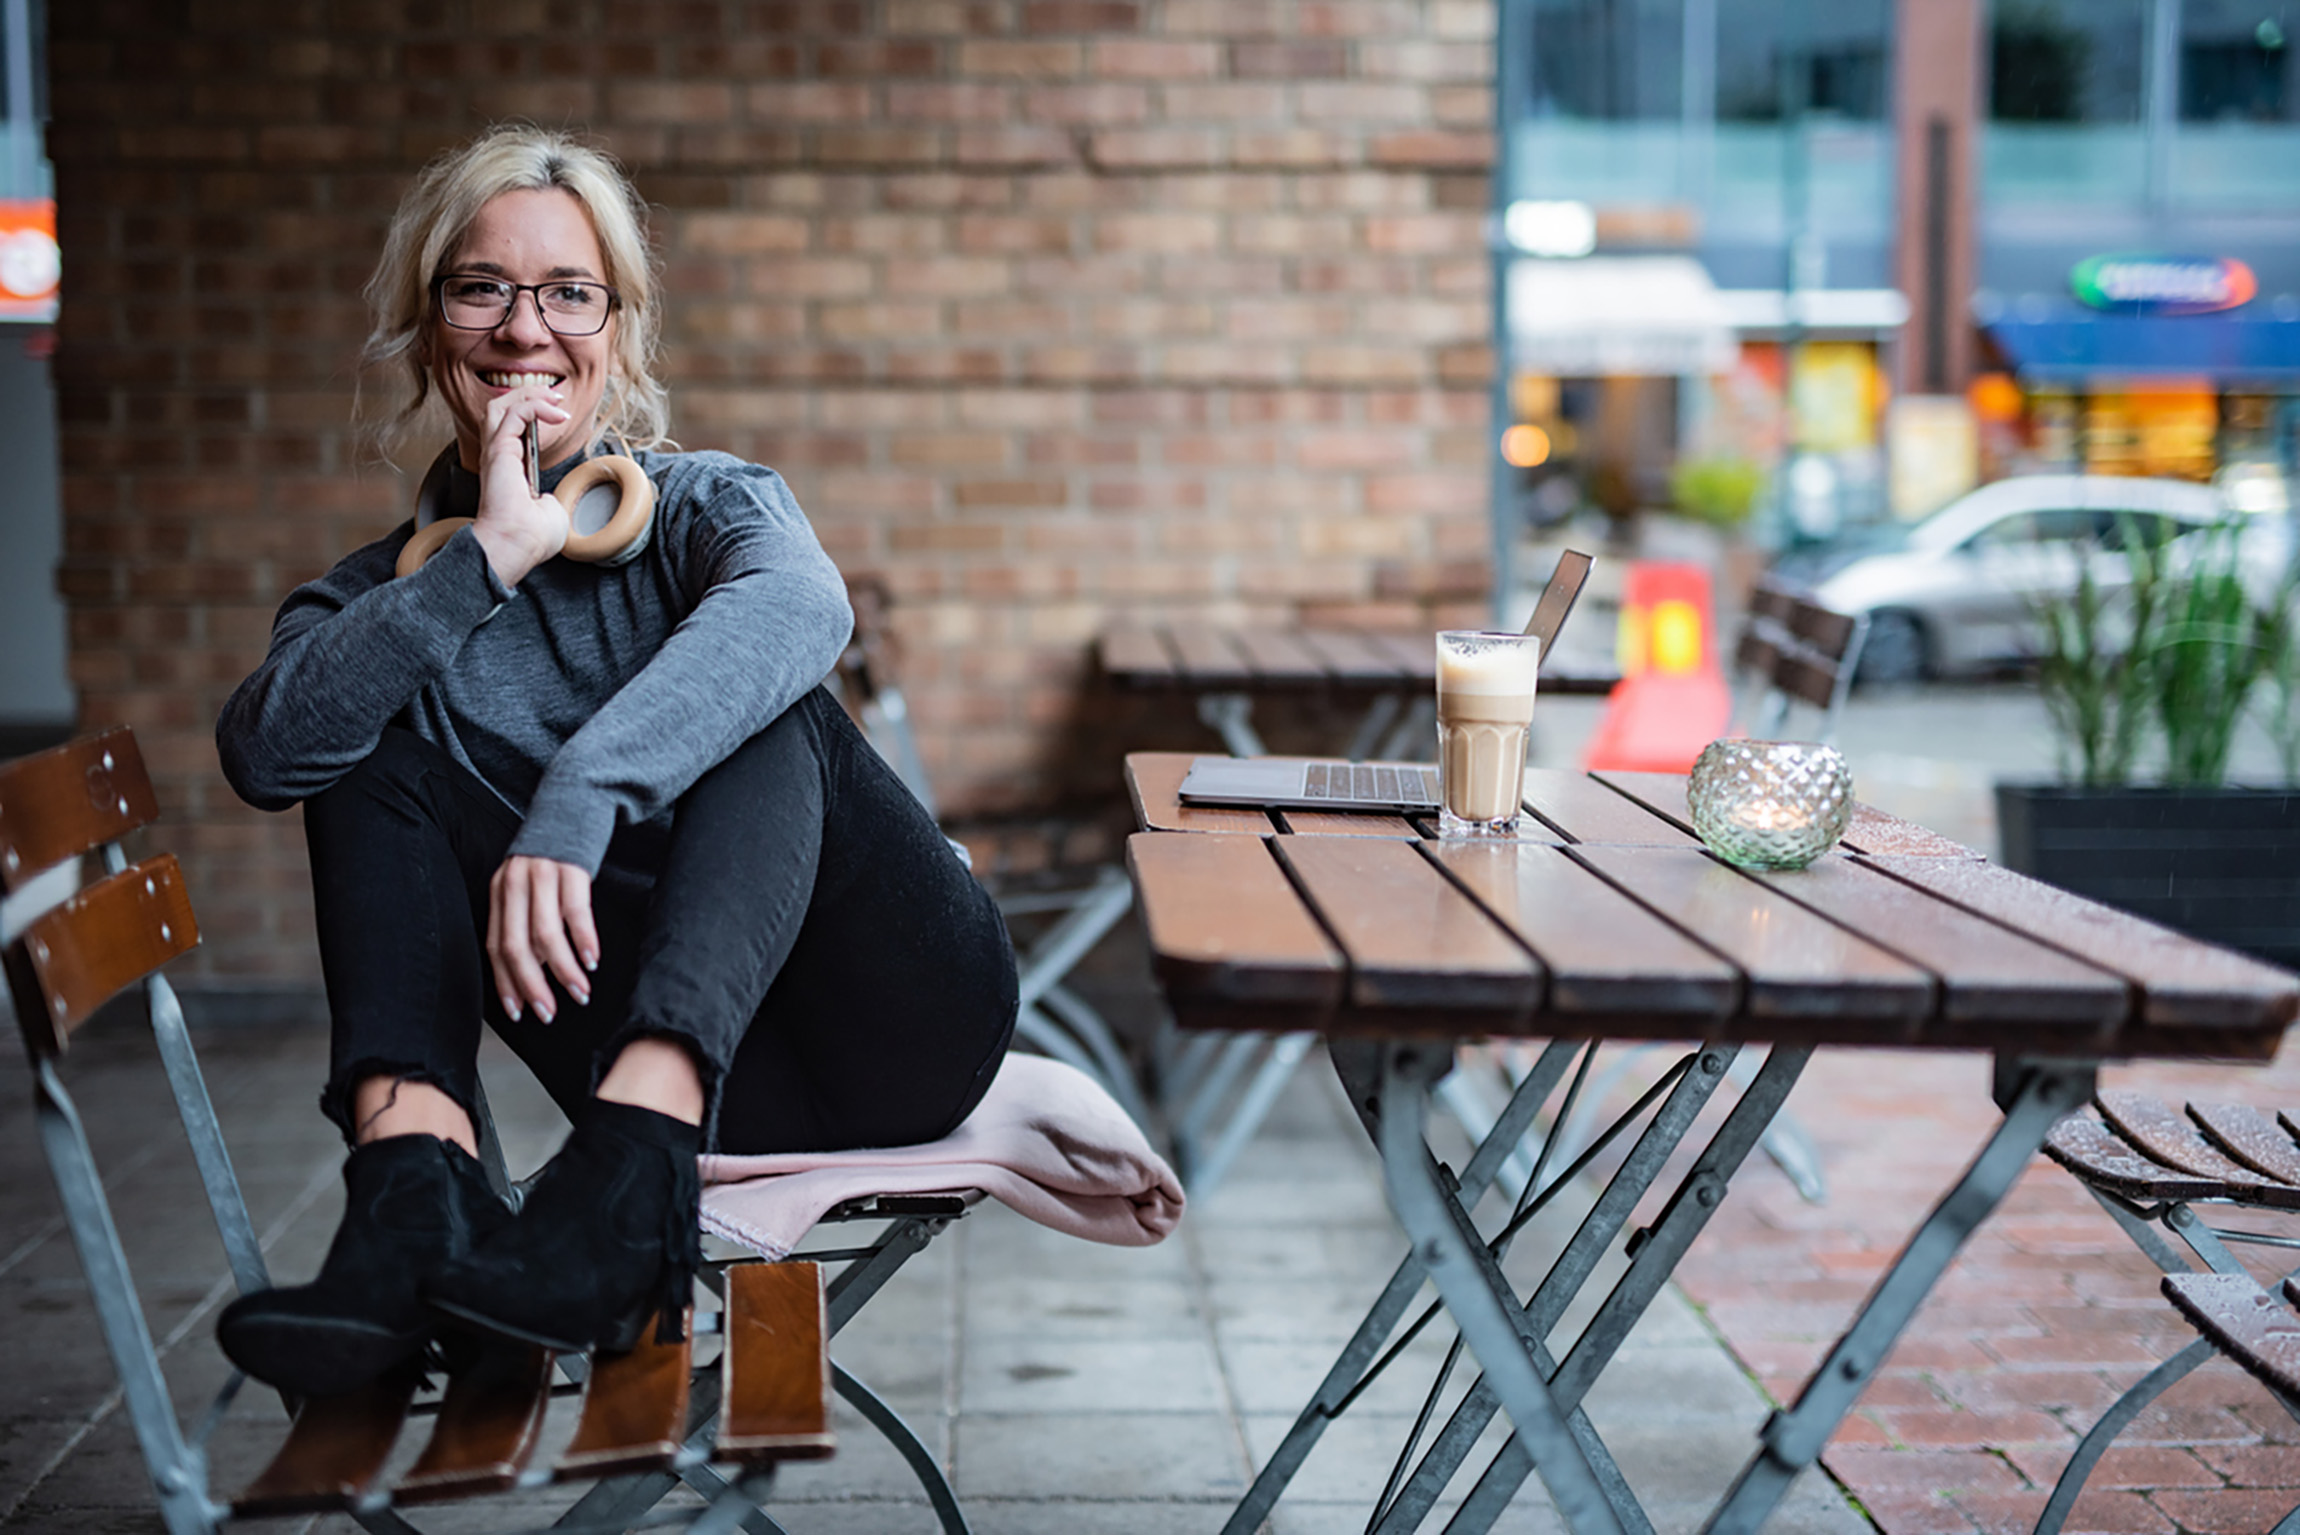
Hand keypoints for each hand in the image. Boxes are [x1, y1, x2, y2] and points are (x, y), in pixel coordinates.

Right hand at [469, 384, 572, 585]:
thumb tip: (544, 500)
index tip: (558, 411)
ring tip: (553, 395)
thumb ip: (546, 500)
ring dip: (528, 395)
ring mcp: (495, 453)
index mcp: (507, 469)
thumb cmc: (531, 537)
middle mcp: (497, 457)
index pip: (511, 428)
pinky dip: (535, 406)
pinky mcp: (499, 451)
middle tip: (555, 395)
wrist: (517, 545)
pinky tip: (555, 413)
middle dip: (528, 395)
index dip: (533, 413)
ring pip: (500, 406)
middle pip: (501, 410)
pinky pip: (514, 414)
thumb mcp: (549, 513)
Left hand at [487, 855, 597, 1023]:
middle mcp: (515, 883)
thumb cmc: (554, 853)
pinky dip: (584, 940)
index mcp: (500, 891)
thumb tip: (535, 968)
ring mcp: (542, 874)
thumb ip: (526, 920)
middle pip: (517, 946)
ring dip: (563, 970)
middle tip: (549, 1012)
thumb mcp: (528, 883)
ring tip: (579, 992)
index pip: (497, 946)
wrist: (574, 801)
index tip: (520, 1011)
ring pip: (546, 935)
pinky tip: (592, 960)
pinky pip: (576, 911)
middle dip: (533, 986)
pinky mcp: (572, 867)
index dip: (506, 982)